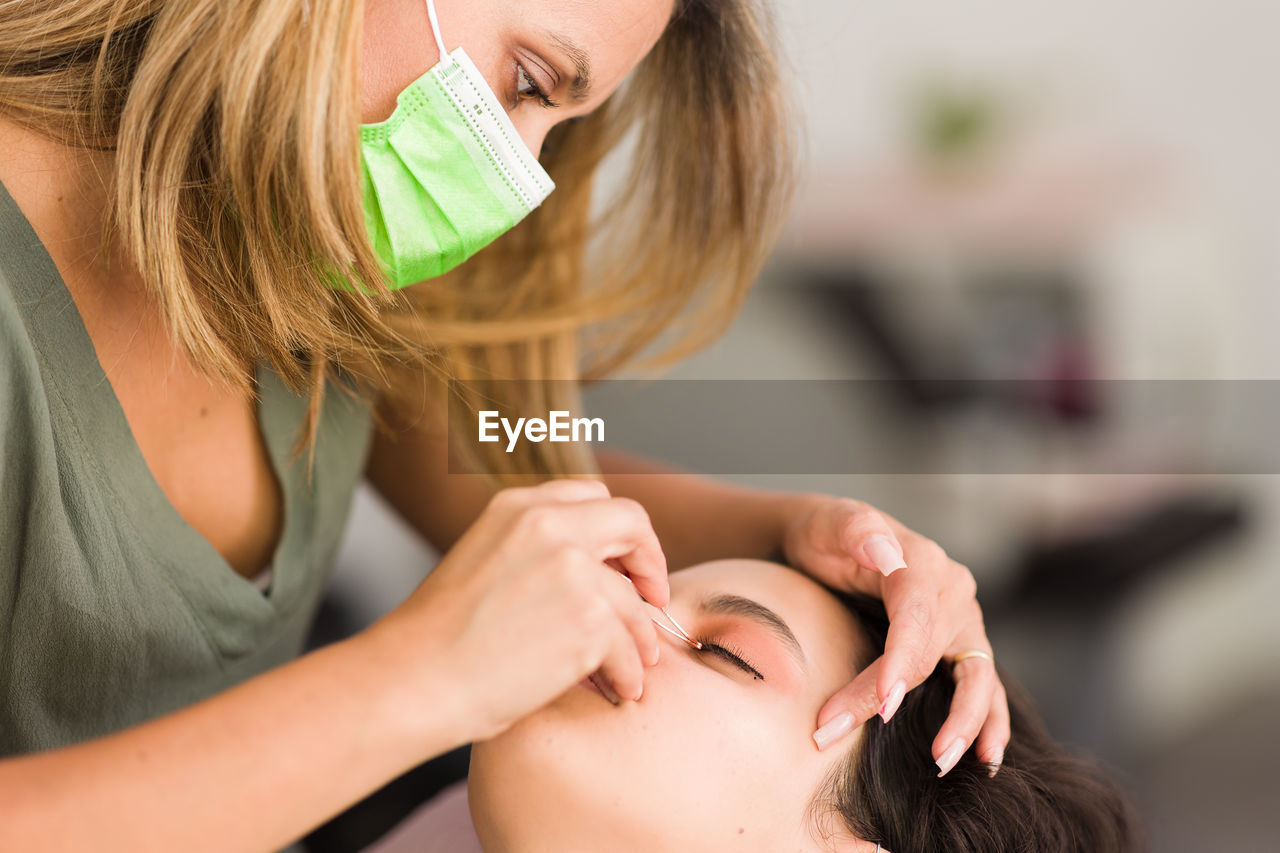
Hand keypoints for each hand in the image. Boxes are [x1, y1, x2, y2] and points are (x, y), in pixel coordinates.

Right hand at [362, 479, 666, 743]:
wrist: (414, 679)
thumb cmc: (439, 639)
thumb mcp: (481, 562)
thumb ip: (533, 551)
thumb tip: (591, 572)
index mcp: (518, 507)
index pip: (593, 497)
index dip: (618, 532)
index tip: (624, 565)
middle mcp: (549, 524)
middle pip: (631, 523)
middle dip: (650, 562)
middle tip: (653, 600)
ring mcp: (572, 568)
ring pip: (634, 600)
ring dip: (640, 636)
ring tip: (637, 665)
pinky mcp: (588, 617)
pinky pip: (629, 646)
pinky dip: (629, 672)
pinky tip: (618, 689)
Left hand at [782, 495, 1009, 775]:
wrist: (833, 542)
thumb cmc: (827, 535)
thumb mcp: (832, 523)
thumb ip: (858, 530)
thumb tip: (885, 553)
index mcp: (923, 564)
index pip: (916, 619)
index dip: (900, 663)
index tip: (883, 703)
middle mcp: (953, 593)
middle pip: (930, 657)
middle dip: (886, 700)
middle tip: (832, 734)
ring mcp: (963, 623)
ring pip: (977, 679)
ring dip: (964, 723)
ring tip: (940, 760)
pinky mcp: (963, 647)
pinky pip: (985, 688)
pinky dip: (990, 723)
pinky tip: (985, 759)